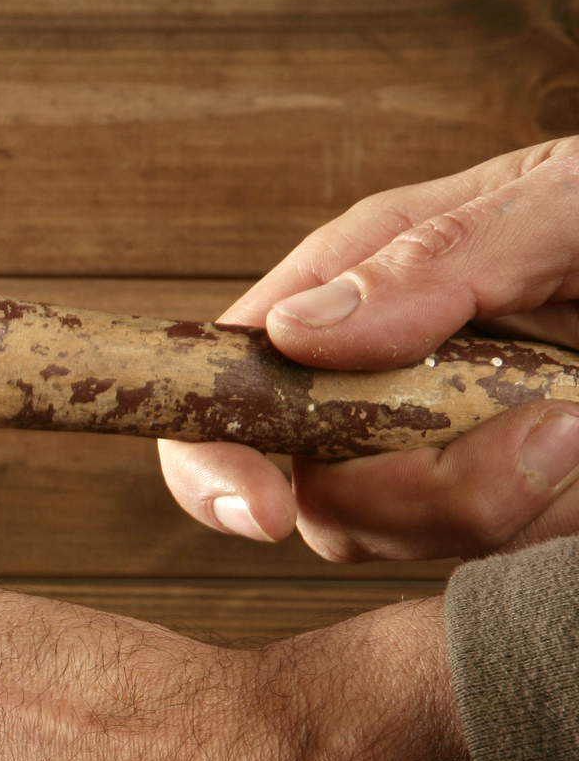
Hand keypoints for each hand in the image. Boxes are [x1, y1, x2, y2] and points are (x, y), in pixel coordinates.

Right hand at [160, 138, 578, 561]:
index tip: (266, 505)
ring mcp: (448, 459)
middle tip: (556, 437)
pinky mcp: (518, 512)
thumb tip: (298, 335)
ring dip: (515, 503)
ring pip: (411, 543)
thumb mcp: (564, 200)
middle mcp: (379, 389)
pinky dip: (555, 520)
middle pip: (315, 497)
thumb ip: (435, 257)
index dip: (216, 462)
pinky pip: (500, 560)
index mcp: (353, 297)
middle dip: (420, 495)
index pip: (222, 395)